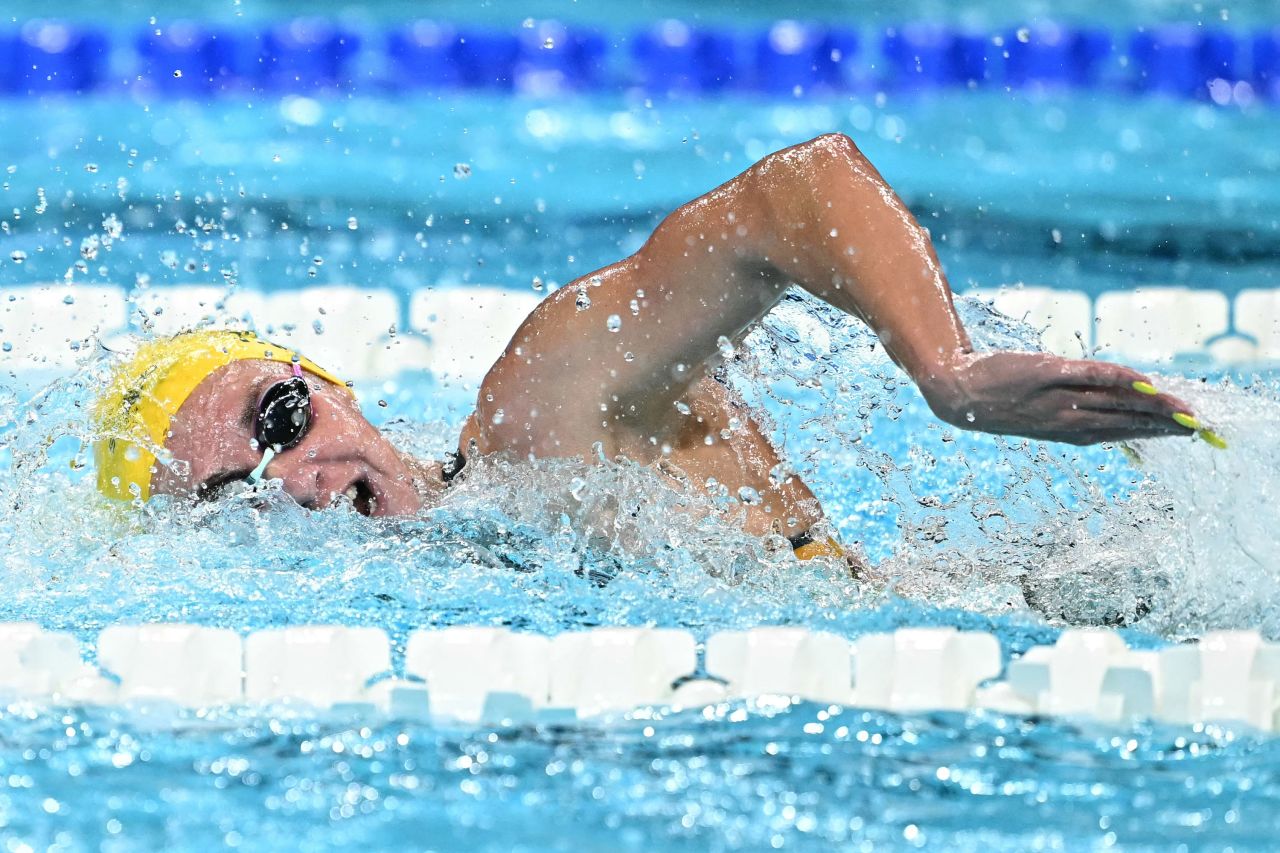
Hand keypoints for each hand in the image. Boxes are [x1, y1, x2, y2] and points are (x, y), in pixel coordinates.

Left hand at [921, 351, 1196, 444]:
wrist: (956, 393)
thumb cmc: (1000, 401)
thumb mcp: (1040, 414)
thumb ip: (1076, 412)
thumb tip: (1113, 407)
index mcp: (1066, 432)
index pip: (1120, 434)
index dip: (1154, 434)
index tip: (1185, 434)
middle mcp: (1065, 419)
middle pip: (1123, 421)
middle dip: (1162, 424)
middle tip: (1198, 426)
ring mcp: (1056, 398)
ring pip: (1112, 403)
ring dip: (1150, 406)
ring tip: (1182, 410)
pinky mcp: (1044, 374)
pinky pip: (1086, 376)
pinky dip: (1115, 379)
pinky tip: (1141, 381)